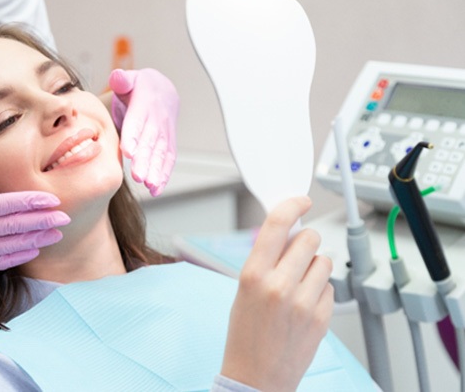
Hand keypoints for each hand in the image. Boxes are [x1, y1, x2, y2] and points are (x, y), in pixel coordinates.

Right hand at [0, 155, 69, 270]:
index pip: (5, 206)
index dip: (32, 203)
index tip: (53, 201)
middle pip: (12, 228)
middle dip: (42, 223)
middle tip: (66, 218)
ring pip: (7, 248)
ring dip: (34, 241)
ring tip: (56, 235)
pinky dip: (14, 259)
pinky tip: (30, 251)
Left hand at [108, 68, 178, 196]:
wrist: (163, 90)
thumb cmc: (139, 88)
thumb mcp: (130, 79)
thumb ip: (122, 79)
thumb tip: (117, 77)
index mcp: (145, 104)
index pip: (138, 121)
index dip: (134, 135)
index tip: (128, 151)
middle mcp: (157, 120)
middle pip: (151, 141)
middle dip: (145, 160)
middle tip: (137, 176)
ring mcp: (165, 133)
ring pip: (161, 153)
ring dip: (156, 171)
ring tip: (148, 185)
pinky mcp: (169, 144)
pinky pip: (168, 160)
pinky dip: (164, 175)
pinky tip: (155, 190)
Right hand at [221, 197, 333, 391]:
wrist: (255, 377)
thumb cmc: (244, 335)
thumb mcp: (243, 290)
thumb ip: (264, 260)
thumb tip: (288, 232)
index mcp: (253, 275)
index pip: (277, 225)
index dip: (292, 205)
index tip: (302, 200)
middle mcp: (279, 285)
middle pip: (308, 238)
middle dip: (304, 241)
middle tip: (296, 254)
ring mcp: (304, 302)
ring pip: (324, 260)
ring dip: (314, 266)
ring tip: (299, 285)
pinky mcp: (322, 317)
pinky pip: (330, 286)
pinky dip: (320, 290)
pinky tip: (305, 305)